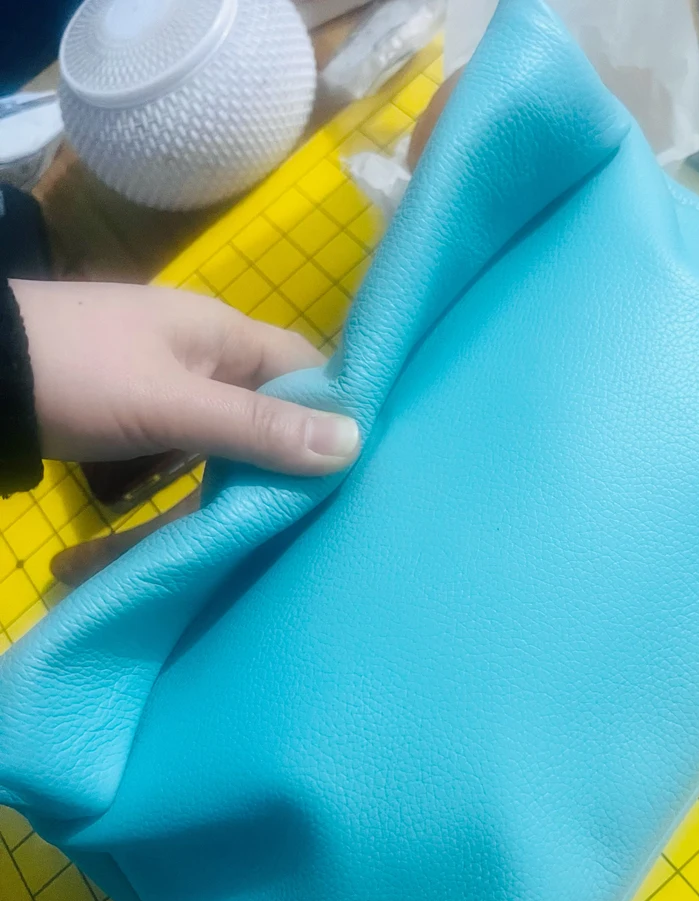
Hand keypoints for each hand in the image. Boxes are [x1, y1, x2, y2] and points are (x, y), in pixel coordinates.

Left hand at [10, 279, 359, 474]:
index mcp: (223, 331)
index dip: (338, 409)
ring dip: (252, 466)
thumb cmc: (80, 375)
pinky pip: (198, 439)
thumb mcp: (174, 405)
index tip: (361, 467)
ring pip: (235, 425)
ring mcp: (170, 379)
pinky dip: (212, 470)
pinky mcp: (141, 408)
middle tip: (321, 507)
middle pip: (272, 400)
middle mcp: (205, 350)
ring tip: (279, 516)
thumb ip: (258, 428)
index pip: (306, 366)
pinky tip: (223, 505)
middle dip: (295, 450)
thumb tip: (354, 443)